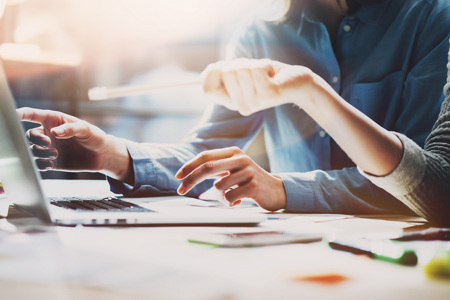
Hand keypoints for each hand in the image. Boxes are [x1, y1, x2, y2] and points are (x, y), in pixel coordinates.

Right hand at [17, 107, 130, 181]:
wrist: (102, 155)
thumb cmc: (94, 136)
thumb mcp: (85, 129)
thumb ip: (70, 129)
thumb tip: (54, 132)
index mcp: (54, 120)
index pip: (33, 114)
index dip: (21, 114)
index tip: (14, 115)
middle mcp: (48, 133)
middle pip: (29, 135)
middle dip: (36, 138)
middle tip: (48, 143)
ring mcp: (49, 148)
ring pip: (33, 150)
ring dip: (40, 152)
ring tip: (55, 154)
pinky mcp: (52, 162)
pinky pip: (39, 164)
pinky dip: (41, 165)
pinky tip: (50, 164)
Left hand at [175, 147, 285, 210]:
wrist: (276, 190)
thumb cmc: (249, 181)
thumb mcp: (233, 169)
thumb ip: (216, 168)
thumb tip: (188, 174)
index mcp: (233, 152)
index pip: (205, 156)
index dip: (189, 166)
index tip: (178, 176)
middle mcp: (240, 159)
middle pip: (207, 168)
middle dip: (191, 180)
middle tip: (180, 191)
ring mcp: (248, 172)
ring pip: (218, 187)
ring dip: (219, 197)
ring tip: (230, 198)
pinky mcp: (253, 186)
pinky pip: (230, 197)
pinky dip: (230, 202)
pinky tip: (239, 201)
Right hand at [201, 58, 315, 115]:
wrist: (296, 82)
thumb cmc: (268, 75)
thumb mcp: (242, 73)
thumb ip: (224, 72)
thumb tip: (208, 71)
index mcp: (231, 102)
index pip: (207, 89)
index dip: (212, 72)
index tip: (224, 66)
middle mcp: (241, 106)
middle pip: (225, 73)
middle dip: (239, 63)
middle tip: (254, 71)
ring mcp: (254, 102)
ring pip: (241, 69)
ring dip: (253, 64)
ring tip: (264, 73)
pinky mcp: (268, 94)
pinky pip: (256, 69)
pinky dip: (265, 65)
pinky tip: (272, 75)